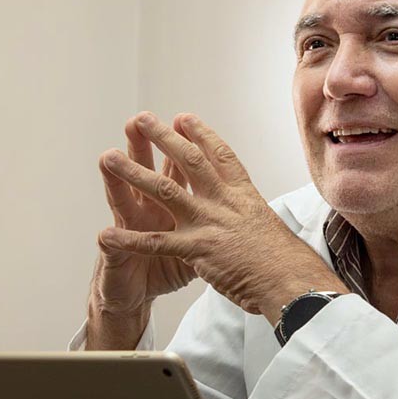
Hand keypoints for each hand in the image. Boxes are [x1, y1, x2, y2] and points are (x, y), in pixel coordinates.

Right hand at [86, 115, 198, 348]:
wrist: (136, 295)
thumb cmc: (167, 265)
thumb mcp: (197, 240)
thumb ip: (211, 218)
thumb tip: (238, 201)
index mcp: (171, 204)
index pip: (176, 170)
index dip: (180, 147)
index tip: (183, 119)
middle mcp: (147, 211)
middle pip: (147, 173)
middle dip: (143, 147)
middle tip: (138, 121)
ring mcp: (130, 231)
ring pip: (122, 200)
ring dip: (116, 180)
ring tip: (107, 158)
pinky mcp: (119, 257)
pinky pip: (116, 250)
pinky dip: (113, 243)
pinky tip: (104, 234)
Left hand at [97, 112, 347, 324]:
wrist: (290, 280)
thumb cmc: (285, 259)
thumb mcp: (267, 226)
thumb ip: (248, 216)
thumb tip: (247, 216)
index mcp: (243, 195)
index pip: (220, 156)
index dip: (200, 135)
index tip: (183, 118)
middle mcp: (224, 201)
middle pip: (189, 161)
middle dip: (162, 138)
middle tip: (141, 119)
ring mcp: (209, 222)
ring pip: (164, 191)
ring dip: (134, 173)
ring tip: (109, 158)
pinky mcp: (197, 249)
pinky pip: (156, 242)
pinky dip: (129, 240)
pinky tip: (107, 235)